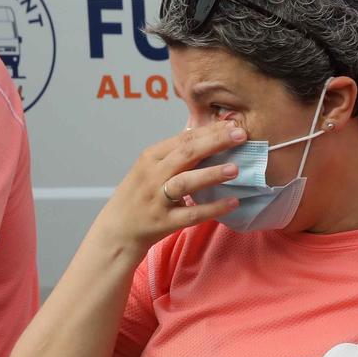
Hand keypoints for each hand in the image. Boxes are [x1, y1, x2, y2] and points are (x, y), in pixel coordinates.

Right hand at [93, 122, 246, 253]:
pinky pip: (192, 214)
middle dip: (215, 142)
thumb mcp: (149, 169)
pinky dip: (213, 208)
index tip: (233, 124)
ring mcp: (157, 199)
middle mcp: (153, 175)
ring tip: (236, 169)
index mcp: (151, 157)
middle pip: (186, 154)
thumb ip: (174, 154)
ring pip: (186, 182)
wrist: (117, 231)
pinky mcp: (164, 222)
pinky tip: (232, 202)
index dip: (209, 130)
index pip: (183, 139)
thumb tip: (204, 135)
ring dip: (211, 174)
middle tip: (240, 135)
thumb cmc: (138, 197)